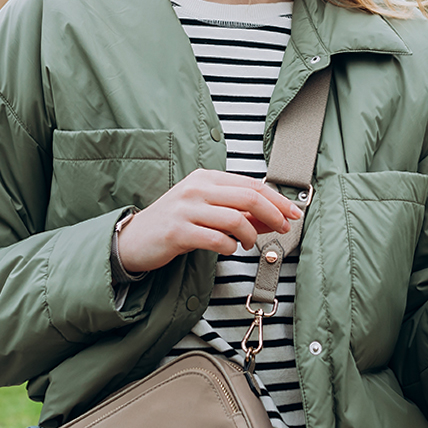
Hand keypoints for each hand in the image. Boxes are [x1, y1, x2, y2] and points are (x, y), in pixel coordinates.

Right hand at [114, 168, 304, 273]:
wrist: (134, 239)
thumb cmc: (174, 223)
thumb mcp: (207, 209)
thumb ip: (238, 211)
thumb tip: (274, 218)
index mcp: (206, 178)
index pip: (252, 184)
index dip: (277, 199)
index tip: (293, 213)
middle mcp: (197, 189)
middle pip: (249, 197)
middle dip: (274, 214)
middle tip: (284, 228)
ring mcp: (186, 209)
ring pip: (236, 219)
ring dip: (251, 236)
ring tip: (249, 244)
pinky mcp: (178, 232)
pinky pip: (217, 239)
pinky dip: (230, 247)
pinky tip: (228, 249)